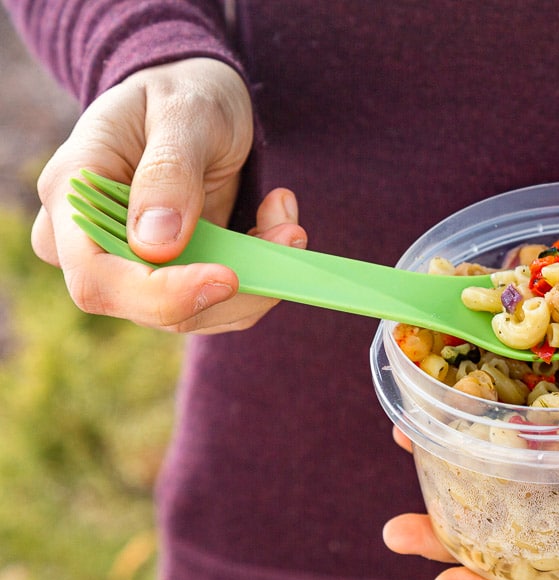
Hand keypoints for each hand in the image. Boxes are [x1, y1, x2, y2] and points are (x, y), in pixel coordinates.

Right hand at [30, 57, 284, 332]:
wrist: (198, 97)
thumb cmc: (182, 93)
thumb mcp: (183, 115)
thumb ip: (168, 173)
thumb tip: (154, 244)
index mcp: (74, 194)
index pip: (96, 277)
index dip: (158, 294)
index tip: (227, 276)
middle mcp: (91, 240)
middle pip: (148, 308)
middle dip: (231, 287)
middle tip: (290, 233)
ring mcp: (132, 265)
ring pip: (195, 313)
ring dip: (258, 279)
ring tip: (289, 220)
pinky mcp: (175, 275)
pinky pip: (221, 301)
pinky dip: (262, 273)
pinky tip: (278, 224)